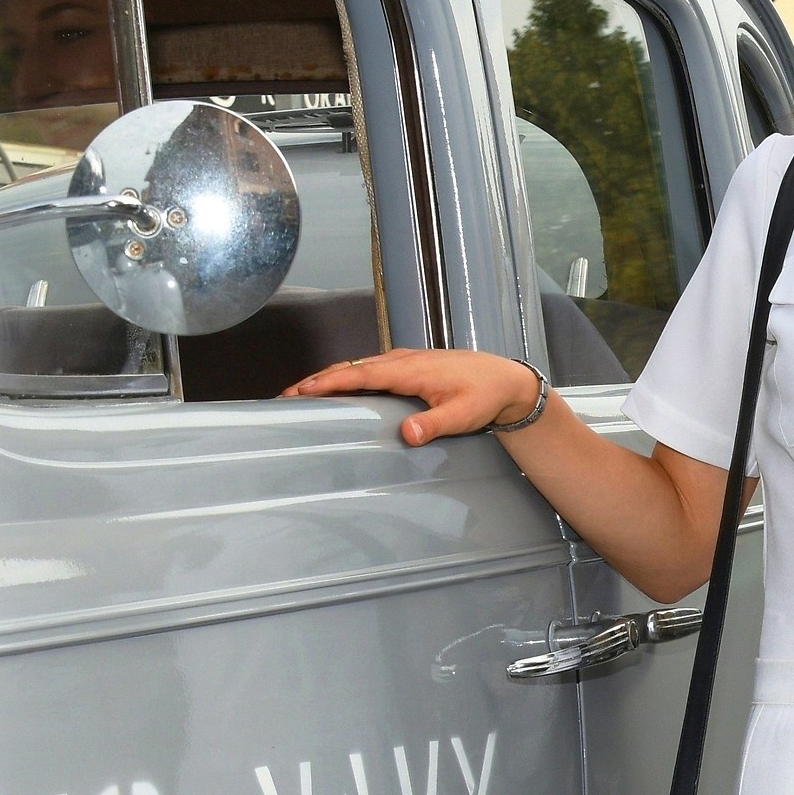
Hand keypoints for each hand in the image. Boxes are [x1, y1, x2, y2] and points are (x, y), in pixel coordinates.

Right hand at [283, 349, 542, 445]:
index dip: (329, 382)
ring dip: (331, 378)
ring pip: (360, 367)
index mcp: (411, 370)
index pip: (361, 374)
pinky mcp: (411, 367)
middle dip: (318, 380)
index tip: (301, 391)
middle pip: (352, 368)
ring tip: (302, 393)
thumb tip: (407, 433)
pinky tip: (341, 389)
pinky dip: (350, 376)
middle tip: (285, 395)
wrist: (507, 380)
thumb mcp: (464, 414)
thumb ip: (435, 424)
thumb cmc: (486, 396)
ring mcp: (406, 362)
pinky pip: (372, 369)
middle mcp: (404, 361)